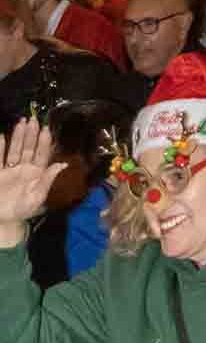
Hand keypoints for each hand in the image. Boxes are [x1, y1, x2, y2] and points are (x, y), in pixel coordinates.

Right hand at [0, 121, 62, 238]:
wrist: (3, 222)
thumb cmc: (22, 210)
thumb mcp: (37, 197)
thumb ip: (47, 180)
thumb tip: (62, 164)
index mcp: (36, 173)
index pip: (42, 154)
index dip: (44, 142)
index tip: (46, 129)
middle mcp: (24, 169)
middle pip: (28, 148)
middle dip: (31, 134)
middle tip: (33, 119)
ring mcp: (10, 170)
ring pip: (15, 150)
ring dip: (18, 136)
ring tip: (21, 122)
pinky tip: (1, 137)